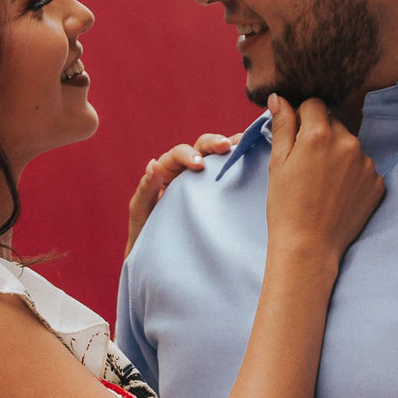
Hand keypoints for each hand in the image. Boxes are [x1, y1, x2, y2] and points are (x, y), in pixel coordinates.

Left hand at [126, 132, 237, 254]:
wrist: (159, 254)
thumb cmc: (145, 231)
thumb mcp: (140, 211)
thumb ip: (145, 188)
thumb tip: (153, 164)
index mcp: (167, 170)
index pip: (178, 154)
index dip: (189, 155)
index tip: (199, 165)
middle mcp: (187, 170)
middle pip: (202, 148)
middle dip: (215, 143)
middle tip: (227, 146)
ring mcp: (205, 180)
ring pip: (219, 157)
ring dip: (233, 148)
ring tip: (249, 145)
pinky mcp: (219, 192)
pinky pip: (230, 174)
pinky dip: (243, 163)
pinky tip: (256, 160)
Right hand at [262, 96, 383, 259]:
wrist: (309, 247)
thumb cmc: (286, 206)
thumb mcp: (277, 162)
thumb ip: (283, 125)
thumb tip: (280, 98)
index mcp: (320, 134)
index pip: (315, 104)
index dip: (302, 116)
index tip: (296, 136)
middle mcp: (348, 143)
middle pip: (334, 123)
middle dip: (321, 135)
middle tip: (307, 164)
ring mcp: (367, 163)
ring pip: (349, 145)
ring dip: (338, 154)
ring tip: (322, 182)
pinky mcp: (378, 183)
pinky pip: (363, 167)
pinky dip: (352, 175)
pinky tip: (337, 193)